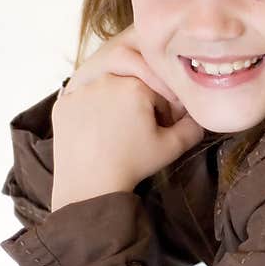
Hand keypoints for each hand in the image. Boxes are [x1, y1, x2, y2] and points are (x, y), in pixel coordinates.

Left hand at [50, 29, 203, 210]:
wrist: (89, 187)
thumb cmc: (132, 164)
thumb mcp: (172, 147)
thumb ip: (194, 126)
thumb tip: (201, 113)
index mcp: (135, 85)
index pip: (159, 85)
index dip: (166, 104)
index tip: (165, 124)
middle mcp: (106, 79)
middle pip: (134, 78)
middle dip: (143, 95)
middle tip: (144, 120)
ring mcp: (80, 89)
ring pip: (108, 80)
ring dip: (118, 94)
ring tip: (122, 119)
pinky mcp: (63, 102)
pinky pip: (84, 92)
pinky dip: (94, 103)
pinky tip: (100, 124)